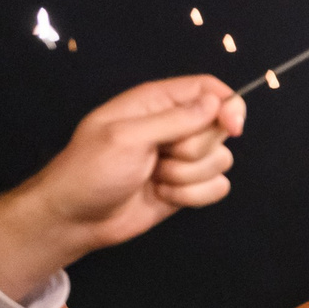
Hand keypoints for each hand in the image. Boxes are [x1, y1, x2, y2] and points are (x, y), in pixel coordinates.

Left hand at [0, 75, 248, 295]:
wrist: (76, 218)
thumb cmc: (91, 170)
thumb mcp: (127, 137)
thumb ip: (175, 119)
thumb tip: (216, 103)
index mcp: (156, 103)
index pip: (209, 89)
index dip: (228, 105)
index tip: (232, 128)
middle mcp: (174, 127)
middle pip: (219, 128)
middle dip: (196, 150)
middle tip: (161, 157)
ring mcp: (182, 159)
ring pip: (220, 161)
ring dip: (189, 176)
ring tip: (154, 178)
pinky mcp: (187, 187)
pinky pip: (217, 188)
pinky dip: (193, 196)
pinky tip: (163, 195)